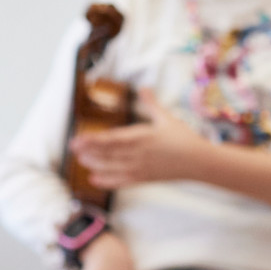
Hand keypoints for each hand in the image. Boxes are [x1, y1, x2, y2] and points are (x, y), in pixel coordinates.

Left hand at [68, 90, 208, 190]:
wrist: (198, 162)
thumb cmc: (183, 138)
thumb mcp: (166, 118)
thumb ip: (151, 103)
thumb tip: (143, 87)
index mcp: (142, 137)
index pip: (112, 139)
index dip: (93, 140)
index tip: (78, 139)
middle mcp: (138, 154)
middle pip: (107, 154)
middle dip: (88, 151)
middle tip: (72, 148)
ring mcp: (140, 168)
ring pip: (111, 168)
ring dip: (94, 165)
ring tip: (80, 161)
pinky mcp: (143, 179)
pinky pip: (121, 182)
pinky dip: (106, 182)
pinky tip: (94, 180)